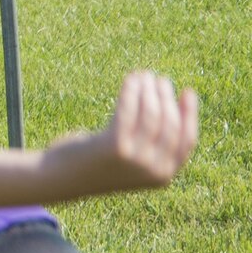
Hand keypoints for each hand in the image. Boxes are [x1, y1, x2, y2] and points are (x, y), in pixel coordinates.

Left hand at [48, 70, 198, 194]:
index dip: (190, 114)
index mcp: (163, 175)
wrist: (62, 178)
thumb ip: (152, 144)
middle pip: (170, 124)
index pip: (187, 141)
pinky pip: (129, 111)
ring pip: (151, 115)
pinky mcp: (116, 146)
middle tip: (157, 79)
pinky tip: (131, 79)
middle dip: (165, 97)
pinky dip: (131, 91)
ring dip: (148, 90)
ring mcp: (136, 160)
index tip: (188, 92)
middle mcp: (154, 170)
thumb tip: (167, 106)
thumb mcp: (132, 159)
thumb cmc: (97, 162)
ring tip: (143, 75)